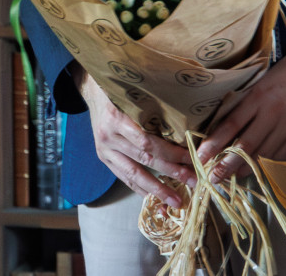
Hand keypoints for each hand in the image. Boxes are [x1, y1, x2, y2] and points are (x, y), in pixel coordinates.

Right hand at [75, 67, 195, 205]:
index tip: (193, 156)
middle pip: (144, 158)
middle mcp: (109, 137)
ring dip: (157, 189)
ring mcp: (104, 150)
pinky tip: (154, 199)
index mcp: (117, 117)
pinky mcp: (104, 158)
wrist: (92, 89)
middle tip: (193, 181)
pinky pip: (123, 177)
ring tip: (176, 201)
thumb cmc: (121, 85)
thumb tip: (190, 105)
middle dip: (171, 172)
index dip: (171, 151)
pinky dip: (140, 188)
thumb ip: (156, 98)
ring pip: (133, 174)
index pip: (147, 141)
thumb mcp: (136, 86)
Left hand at [196, 41, 285, 181]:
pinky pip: (277, 158)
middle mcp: (273, 114)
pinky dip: (262, 167)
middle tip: (208, 179)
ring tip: (225, 180)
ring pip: (260, 157)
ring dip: (241, 171)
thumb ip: (249, 99)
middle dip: (224, 166)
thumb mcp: (266, 78)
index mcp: (262, 95)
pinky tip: (251, 173)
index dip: (214, 143)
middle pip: (244, 146)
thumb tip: (227, 121)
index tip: (199, 156)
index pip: (232, 124)